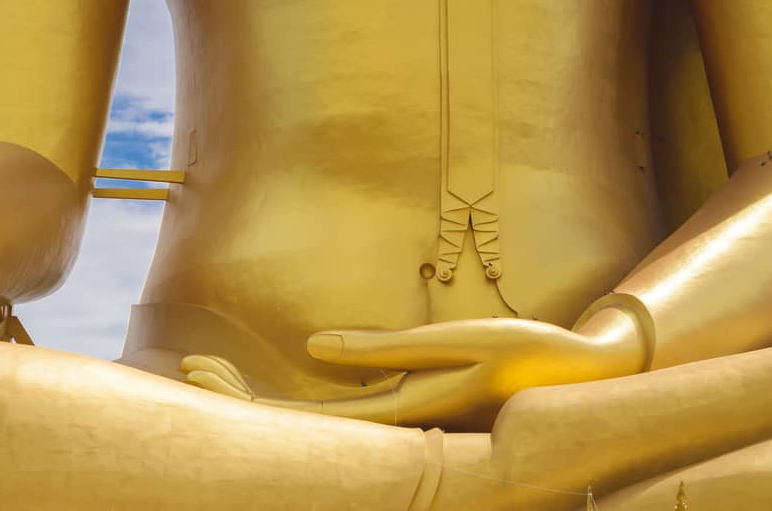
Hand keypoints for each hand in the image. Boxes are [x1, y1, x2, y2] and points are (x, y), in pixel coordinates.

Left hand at [184, 309, 642, 428]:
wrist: (582, 377)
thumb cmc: (522, 353)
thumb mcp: (454, 343)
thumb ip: (384, 350)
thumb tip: (312, 346)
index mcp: (396, 416)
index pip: (298, 424)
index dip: (244, 405)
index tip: (196, 373)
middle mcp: (391, 427)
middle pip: (295, 427)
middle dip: (238, 401)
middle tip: (189, 369)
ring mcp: (402, 421)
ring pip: (316, 420)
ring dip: (264, 401)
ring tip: (214, 374)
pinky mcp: (415, 408)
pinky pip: (346, 410)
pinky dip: (308, 396)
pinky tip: (289, 380)